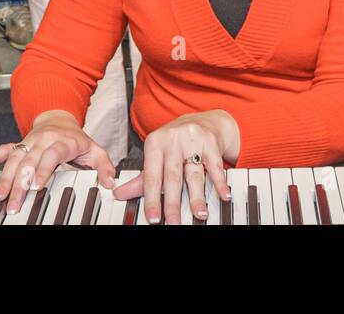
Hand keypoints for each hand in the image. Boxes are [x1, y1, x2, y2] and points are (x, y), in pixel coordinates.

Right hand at [0, 111, 116, 213]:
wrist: (59, 118)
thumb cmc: (77, 139)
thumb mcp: (95, 150)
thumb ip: (104, 166)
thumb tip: (110, 183)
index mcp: (63, 141)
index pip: (52, 154)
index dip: (44, 169)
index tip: (36, 186)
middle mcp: (44, 139)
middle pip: (30, 160)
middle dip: (20, 182)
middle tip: (14, 202)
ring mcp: (30, 140)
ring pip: (15, 157)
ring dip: (6, 177)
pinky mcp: (20, 142)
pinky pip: (5, 148)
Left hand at [112, 111, 236, 224]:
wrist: (202, 120)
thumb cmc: (176, 143)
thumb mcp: (157, 156)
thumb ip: (141, 178)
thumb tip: (119, 194)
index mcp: (154, 144)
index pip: (152, 177)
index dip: (152, 199)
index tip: (153, 218)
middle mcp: (172, 140)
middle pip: (172, 177)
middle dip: (174, 203)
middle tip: (174, 222)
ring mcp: (192, 139)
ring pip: (194, 173)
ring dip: (197, 196)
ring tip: (200, 214)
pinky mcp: (210, 141)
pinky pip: (215, 165)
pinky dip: (220, 182)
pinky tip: (223, 194)